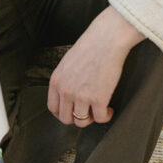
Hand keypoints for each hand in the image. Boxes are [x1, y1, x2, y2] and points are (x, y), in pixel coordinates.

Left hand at [47, 6, 144, 126]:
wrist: (105, 40)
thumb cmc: (89, 48)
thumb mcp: (67, 64)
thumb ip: (65, 80)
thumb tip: (68, 96)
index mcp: (56, 81)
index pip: (53, 108)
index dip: (64, 113)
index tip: (73, 111)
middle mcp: (65, 90)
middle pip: (65, 118)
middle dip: (77, 117)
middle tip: (88, 111)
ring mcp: (81, 96)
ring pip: (81, 122)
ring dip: (92, 118)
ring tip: (99, 110)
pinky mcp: (98, 99)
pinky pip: (100, 118)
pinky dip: (106, 116)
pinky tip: (110, 109)